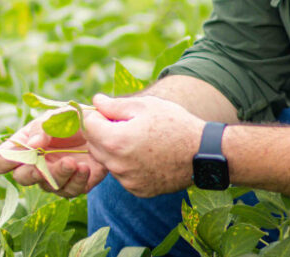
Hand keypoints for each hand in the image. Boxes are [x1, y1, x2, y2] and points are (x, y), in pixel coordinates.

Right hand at [0, 114, 107, 197]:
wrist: (105, 125)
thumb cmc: (75, 118)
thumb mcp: (59, 115)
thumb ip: (43, 127)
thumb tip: (32, 145)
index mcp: (25, 145)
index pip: (1, 160)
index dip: (4, 160)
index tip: (21, 154)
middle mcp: (36, 164)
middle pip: (22, 177)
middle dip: (33, 172)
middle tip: (44, 164)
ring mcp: (55, 176)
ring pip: (48, 186)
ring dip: (59, 175)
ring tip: (74, 162)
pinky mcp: (76, 183)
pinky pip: (70, 191)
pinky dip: (78, 181)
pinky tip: (86, 167)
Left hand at [83, 94, 204, 196]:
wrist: (201, 152)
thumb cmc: (174, 123)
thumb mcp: (147, 106)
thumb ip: (115, 105)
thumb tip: (95, 100)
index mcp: (116, 140)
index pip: (88, 125)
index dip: (98, 115)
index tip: (112, 112)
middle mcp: (117, 164)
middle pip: (94, 146)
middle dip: (103, 133)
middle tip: (127, 124)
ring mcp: (127, 180)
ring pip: (108, 162)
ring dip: (115, 150)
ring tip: (140, 140)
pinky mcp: (137, 190)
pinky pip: (123, 175)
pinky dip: (129, 165)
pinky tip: (147, 155)